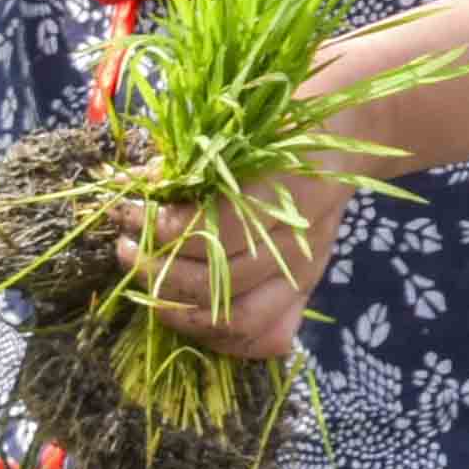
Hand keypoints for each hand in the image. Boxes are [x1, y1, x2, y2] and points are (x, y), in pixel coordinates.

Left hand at [125, 153, 361, 362]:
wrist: (344, 143)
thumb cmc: (282, 129)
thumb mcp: (237, 132)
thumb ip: (187, 162)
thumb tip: (126, 185)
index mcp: (291, 190)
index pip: (220, 229)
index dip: (164, 228)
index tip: (126, 211)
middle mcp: (301, 241)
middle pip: (223, 281)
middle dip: (158, 270)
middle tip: (125, 248)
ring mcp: (305, 274)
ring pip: (239, 320)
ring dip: (178, 310)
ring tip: (142, 284)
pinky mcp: (304, 294)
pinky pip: (268, 338)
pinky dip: (222, 340)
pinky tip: (186, 314)